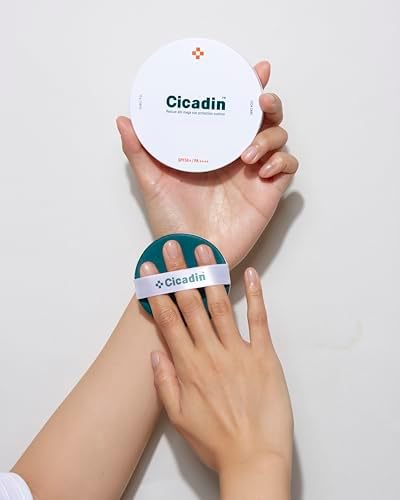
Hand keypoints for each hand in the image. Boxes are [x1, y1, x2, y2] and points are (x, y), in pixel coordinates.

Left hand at [117, 62, 297, 268]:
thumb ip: (139, 151)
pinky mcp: (267, 193)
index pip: (235, 112)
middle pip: (264, 119)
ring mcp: (254, 174)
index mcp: (214, 149)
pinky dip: (280, 162)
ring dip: (270, 137)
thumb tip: (124, 120)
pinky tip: (261, 170)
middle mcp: (237, 157)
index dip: (248, 89)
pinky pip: (287, 168)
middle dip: (268, 104)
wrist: (190, 254)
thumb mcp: (152, 181)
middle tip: (260, 101)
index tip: (255, 70)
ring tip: (247, 154)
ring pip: (279, 139)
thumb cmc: (172, 221)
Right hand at [140, 240, 292, 497]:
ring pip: (220, 306)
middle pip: (191, 305)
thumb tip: (155, 352)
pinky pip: (258, 320)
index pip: (168, 321)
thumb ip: (165, 383)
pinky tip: (250, 274)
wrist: (255, 458)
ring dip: (210, 276)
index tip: (149, 271)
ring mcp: (239, 352)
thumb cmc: (215, 441)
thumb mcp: (178, 418)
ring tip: (203, 251)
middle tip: (172, 247)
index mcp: (189, 367)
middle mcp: (210, 353)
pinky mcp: (264, 355)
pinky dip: (255, 295)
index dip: (158, 293)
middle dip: (179, 274)